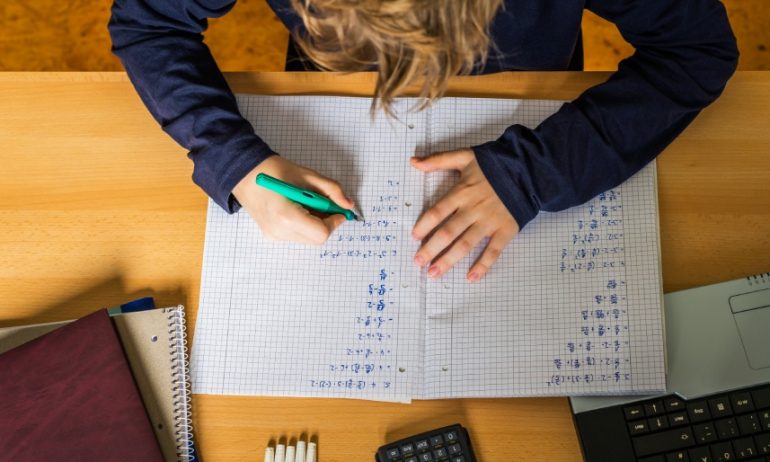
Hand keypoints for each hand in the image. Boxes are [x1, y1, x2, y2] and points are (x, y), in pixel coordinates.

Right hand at [232, 155, 353, 244]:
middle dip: (326, 223)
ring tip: (306, 203)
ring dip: (315, 223)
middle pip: (316, 239)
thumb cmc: (274, 170)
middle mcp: (279, 231)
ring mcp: (274, 236)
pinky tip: (296, 208)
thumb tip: (349, 205)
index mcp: (287, 216)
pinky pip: (297, 235)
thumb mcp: (308, 175)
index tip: (338, 210)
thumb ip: (332, 190)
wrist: (244, 173)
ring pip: (308, 238)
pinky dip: (304, 225)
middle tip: (324, 204)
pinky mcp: (271, 236)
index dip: (335, 221)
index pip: (322, 233)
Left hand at [411, 149, 518, 280]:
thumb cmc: (494, 163)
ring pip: (466, 244)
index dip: (424, 226)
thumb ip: (438, 160)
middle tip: (418, 262)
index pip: (437, 212)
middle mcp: (473, 209)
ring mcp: (490, 221)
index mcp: (462, 192)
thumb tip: (413, 162)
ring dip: (449, 260)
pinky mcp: (505, 230)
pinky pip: (493, 251)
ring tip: (434, 273)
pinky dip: (483, 265)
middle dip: (431, 249)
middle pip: (448, 233)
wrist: (528, 169)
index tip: (414, 237)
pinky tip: (471, 277)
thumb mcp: (464, 156)